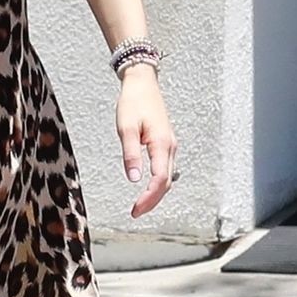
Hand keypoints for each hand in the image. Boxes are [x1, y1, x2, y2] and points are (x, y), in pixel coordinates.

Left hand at [115, 65, 177, 216]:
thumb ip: (130, 153)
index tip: (135, 209)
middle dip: (152, 201)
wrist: (143, 83)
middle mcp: (170, 147)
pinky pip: (165, 169)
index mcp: (162, 144)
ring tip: (140, 206)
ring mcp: (170, 146)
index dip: (148, 197)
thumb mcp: (126, 128)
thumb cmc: (133, 103)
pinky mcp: (166, 144)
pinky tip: (147, 189)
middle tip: (135, 213)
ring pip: (167, 177)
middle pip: (166, 182)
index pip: (159, 180)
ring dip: (156, 194)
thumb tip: (133, 179)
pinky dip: (158, 183)